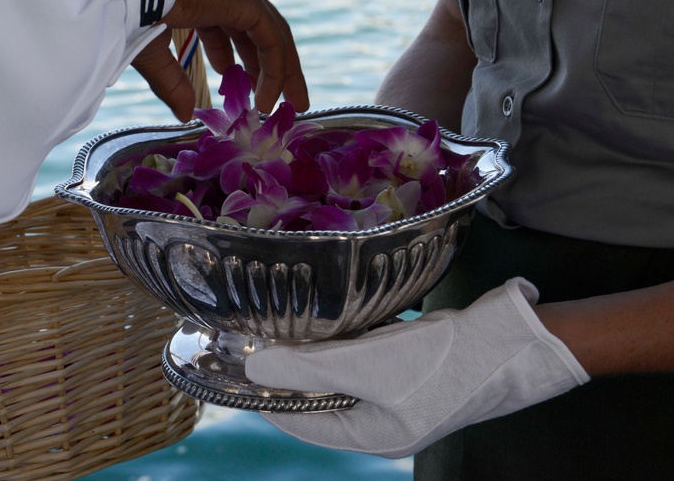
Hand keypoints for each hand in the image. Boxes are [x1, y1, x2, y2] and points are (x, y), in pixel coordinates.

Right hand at [137, 0, 307, 121]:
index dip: (233, 54)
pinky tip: (266, 99)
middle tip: (269, 100)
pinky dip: (274, 71)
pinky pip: (271, 40)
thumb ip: (172, 82)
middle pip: (258, 30)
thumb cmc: (127, 9)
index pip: (229, 23)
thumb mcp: (152, 53)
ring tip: (288, 104)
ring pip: (272, 35)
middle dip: (266, 66)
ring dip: (280, 72)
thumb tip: (184, 115)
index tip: (230, 80)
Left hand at [245, 278, 589, 458]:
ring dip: (318, 349)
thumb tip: (253, 367)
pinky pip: (367, 354)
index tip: (237, 363)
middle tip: (260, 333)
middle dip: (291, 368)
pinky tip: (334, 313)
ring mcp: (400, 393)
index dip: (266, 393)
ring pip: (343, 372)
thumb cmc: (440, 364)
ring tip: (287, 319)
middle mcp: (382, 420)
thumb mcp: (365, 367)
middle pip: (320, 396)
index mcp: (370, 436)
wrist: (512, 341)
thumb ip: (306, 368)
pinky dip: (348, 337)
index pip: (299, 421)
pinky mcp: (414, 365)